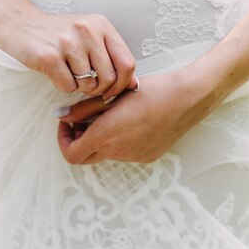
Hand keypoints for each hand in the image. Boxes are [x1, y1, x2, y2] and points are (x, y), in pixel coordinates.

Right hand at [0, 9, 137, 98]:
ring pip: (88, 85)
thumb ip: (111, 57)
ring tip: (68, 72)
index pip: (127, 63)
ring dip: (79, 87)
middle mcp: (87, 30)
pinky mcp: (49, 56)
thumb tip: (134, 85)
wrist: (19, 25)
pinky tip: (55, 72)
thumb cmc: (58, 35)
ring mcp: (68, 42)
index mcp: (101, 25)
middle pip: (109, 78)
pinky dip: (62, 86)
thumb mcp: (89, 37)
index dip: (122, 84)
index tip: (111, 91)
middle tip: (86, 85)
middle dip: (99, 90)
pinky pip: (68, 86)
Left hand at [57, 67, 224, 164]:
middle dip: (79, 139)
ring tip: (110, 114)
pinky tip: (130, 120)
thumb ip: (83, 108)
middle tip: (82, 120)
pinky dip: (118, 140)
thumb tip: (61, 115)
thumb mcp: (112, 95)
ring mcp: (133, 157)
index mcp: (105, 135)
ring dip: (100, 138)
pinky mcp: (147, 156)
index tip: (67, 123)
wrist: (186, 99)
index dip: (63, 140)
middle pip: (85, 157)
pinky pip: (124, 152)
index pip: (71, 154)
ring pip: (106, 153)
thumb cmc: (151, 91)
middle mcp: (118, 152)